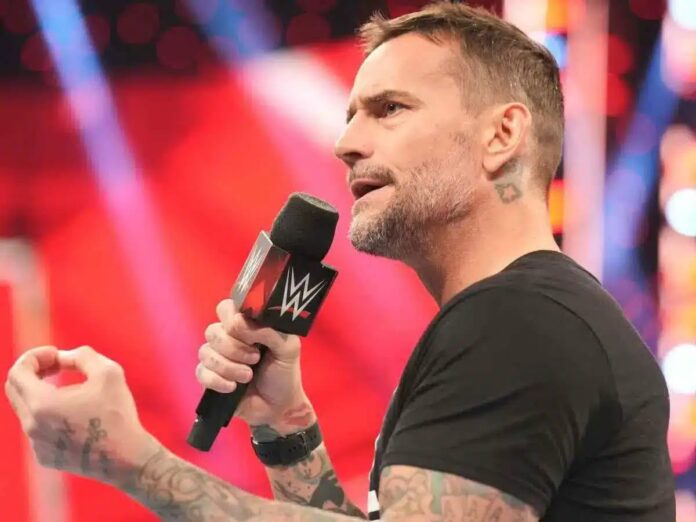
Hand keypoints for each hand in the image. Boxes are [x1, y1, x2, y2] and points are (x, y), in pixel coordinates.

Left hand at [4, 345, 159, 487]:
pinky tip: (76, 415)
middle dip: (34, 371)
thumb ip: (81, 355)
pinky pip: (37, 429)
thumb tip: (63, 357)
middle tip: (57, 365)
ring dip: (43, 392)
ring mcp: (36, 444)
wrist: (127, 458)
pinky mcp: (45, 457)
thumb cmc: (118, 414)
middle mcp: (31, 426)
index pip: (17, 372)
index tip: (55, 354)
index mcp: (42, 404)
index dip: (34, 356)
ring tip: (73, 390)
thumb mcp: (108, 372)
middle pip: (15, 389)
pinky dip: (49, 414)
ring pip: (27, 409)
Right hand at [196, 299, 315, 433]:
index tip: (244, 329)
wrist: (280, 406)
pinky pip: (202, 373)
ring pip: (206, 352)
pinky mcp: (210, 379)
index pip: (226, 308)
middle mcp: (228, 339)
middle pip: (213, 331)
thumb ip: (269, 330)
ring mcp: (217, 359)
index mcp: (246, 326)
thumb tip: (240, 323)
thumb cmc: (284, 373)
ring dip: (229, 366)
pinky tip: (233, 388)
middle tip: (255, 358)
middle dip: (234, 347)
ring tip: (248, 376)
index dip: (231, 316)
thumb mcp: (288, 347)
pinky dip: (218, 380)